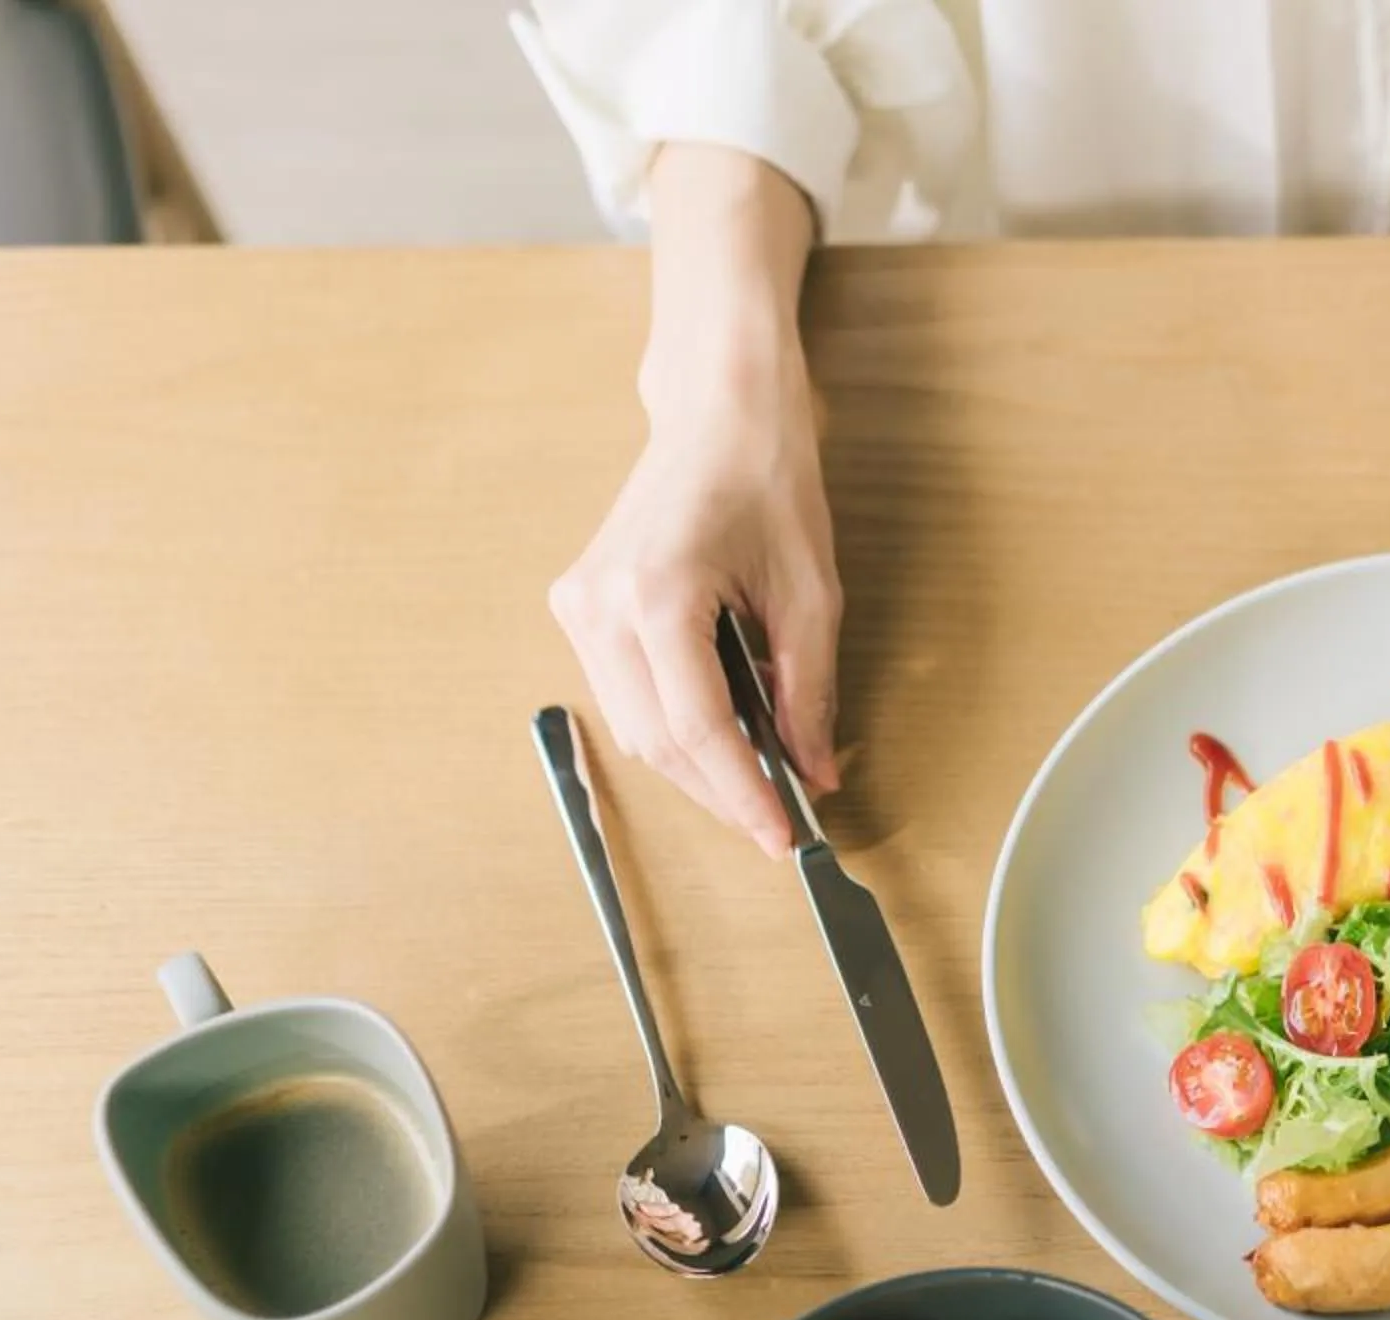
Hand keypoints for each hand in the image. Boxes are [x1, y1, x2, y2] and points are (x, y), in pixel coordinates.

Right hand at [550, 379, 839, 858]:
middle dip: (721, 790)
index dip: (744, 794)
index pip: (699, 730)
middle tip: (779, 818)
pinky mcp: (577, 606)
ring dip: (696, 765)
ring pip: (635, 730)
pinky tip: (723, 729)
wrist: (716, 411)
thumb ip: (809, 693)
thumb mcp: (810, 594)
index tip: (781, 837)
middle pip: (659, 742)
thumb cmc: (766, 478)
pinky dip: (673, 726)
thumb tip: (812, 772)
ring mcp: (578, 606)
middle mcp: (601, 606)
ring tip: (758, 778)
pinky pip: (623, 696)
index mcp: (658, 594)